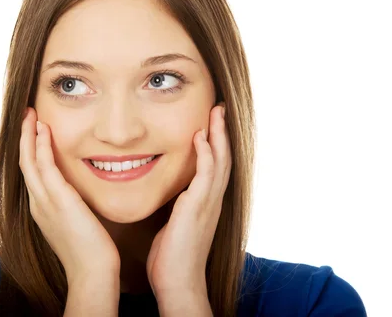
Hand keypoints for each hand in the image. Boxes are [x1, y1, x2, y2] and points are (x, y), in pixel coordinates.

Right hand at [19, 107, 120, 285]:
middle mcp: (37, 202)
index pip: (31, 172)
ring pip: (28, 160)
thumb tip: (77, 194)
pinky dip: (40, 147)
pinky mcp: (58, 199)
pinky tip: (43, 130)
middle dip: (23, 137)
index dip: (29, 149)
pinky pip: (44, 166)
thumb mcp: (75, 222)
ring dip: (28, 135)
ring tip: (31, 115)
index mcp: (41, 207)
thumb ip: (71, 205)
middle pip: (23, 162)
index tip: (33, 130)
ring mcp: (44, 201)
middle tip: (27, 115)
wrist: (92, 270)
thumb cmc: (89, 249)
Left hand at [146, 104, 231, 302]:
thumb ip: (175, 208)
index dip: (215, 143)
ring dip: (218, 135)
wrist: (178, 283)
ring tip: (215, 112)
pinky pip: (205, 175)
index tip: (209, 122)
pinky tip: (200, 137)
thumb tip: (168, 197)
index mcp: (205, 203)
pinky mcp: (198, 208)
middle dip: (221, 132)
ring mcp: (208, 204)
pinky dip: (205, 154)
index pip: (215, 166)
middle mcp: (212, 200)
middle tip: (218, 108)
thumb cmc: (172, 258)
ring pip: (219, 161)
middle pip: (223, 158)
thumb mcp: (174, 225)